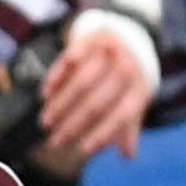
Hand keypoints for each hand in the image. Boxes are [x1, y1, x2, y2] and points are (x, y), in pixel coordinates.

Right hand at [33, 14, 158, 164]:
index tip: (82, 151)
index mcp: (140, 88)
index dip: (102, 135)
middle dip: (72, 126)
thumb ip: (130, 126)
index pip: (121, 117)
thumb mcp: (135, 97)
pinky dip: (55, 79)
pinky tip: (45, 95)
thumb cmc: (127, 76)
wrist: (126, 31)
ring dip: (60, 106)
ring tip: (45, 122)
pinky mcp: (90, 38)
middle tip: (54, 142)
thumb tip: (127, 155)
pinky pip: (69, 60)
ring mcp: (108, 51)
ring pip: (80, 83)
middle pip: (96, 103)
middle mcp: (127, 69)